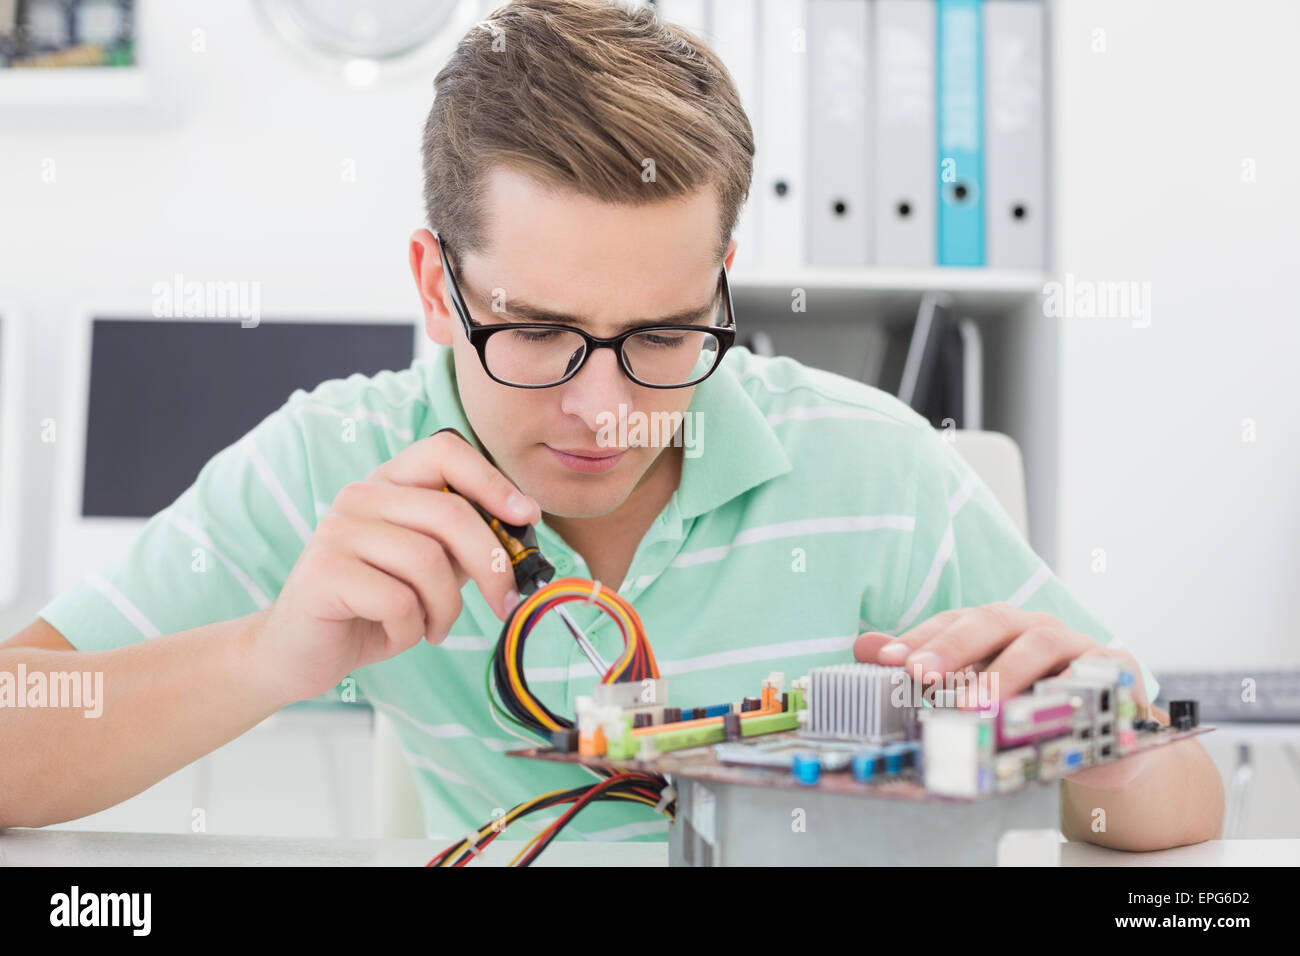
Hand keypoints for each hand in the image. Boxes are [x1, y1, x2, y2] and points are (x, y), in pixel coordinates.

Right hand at [251, 429, 541, 703]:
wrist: (299, 651)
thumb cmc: (373, 607)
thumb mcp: (429, 569)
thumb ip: (463, 544)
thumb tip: (521, 529)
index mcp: (388, 484)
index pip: (445, 451)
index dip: (492, 480)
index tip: (527, 516)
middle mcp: (360, 496)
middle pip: (450, 512)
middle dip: (491, 564)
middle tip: (505, 602)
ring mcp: (338, 530)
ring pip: (429, 562)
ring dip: (446, 608)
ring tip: (433, 627)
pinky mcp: (325, 572)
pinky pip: (399, 601)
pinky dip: (412, 629)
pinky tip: (396, 634)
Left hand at [853, 602, 1154, 787]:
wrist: (1108, 731)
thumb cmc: (1033, 701)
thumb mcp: (976, 687)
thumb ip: (924, 667)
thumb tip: (862, 648)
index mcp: (1000, 626)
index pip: (954, 620)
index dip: (920, 637)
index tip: (885, 658)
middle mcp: (1036, 626)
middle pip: (994, 621)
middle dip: (953, 645)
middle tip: (920, 674)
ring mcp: (1079, 645)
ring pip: (1040, 644)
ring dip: (1004, 672)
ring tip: (973, 703)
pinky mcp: (1117, 672)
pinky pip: (1093, 675)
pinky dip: (1068, 688)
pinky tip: (1044, 708)